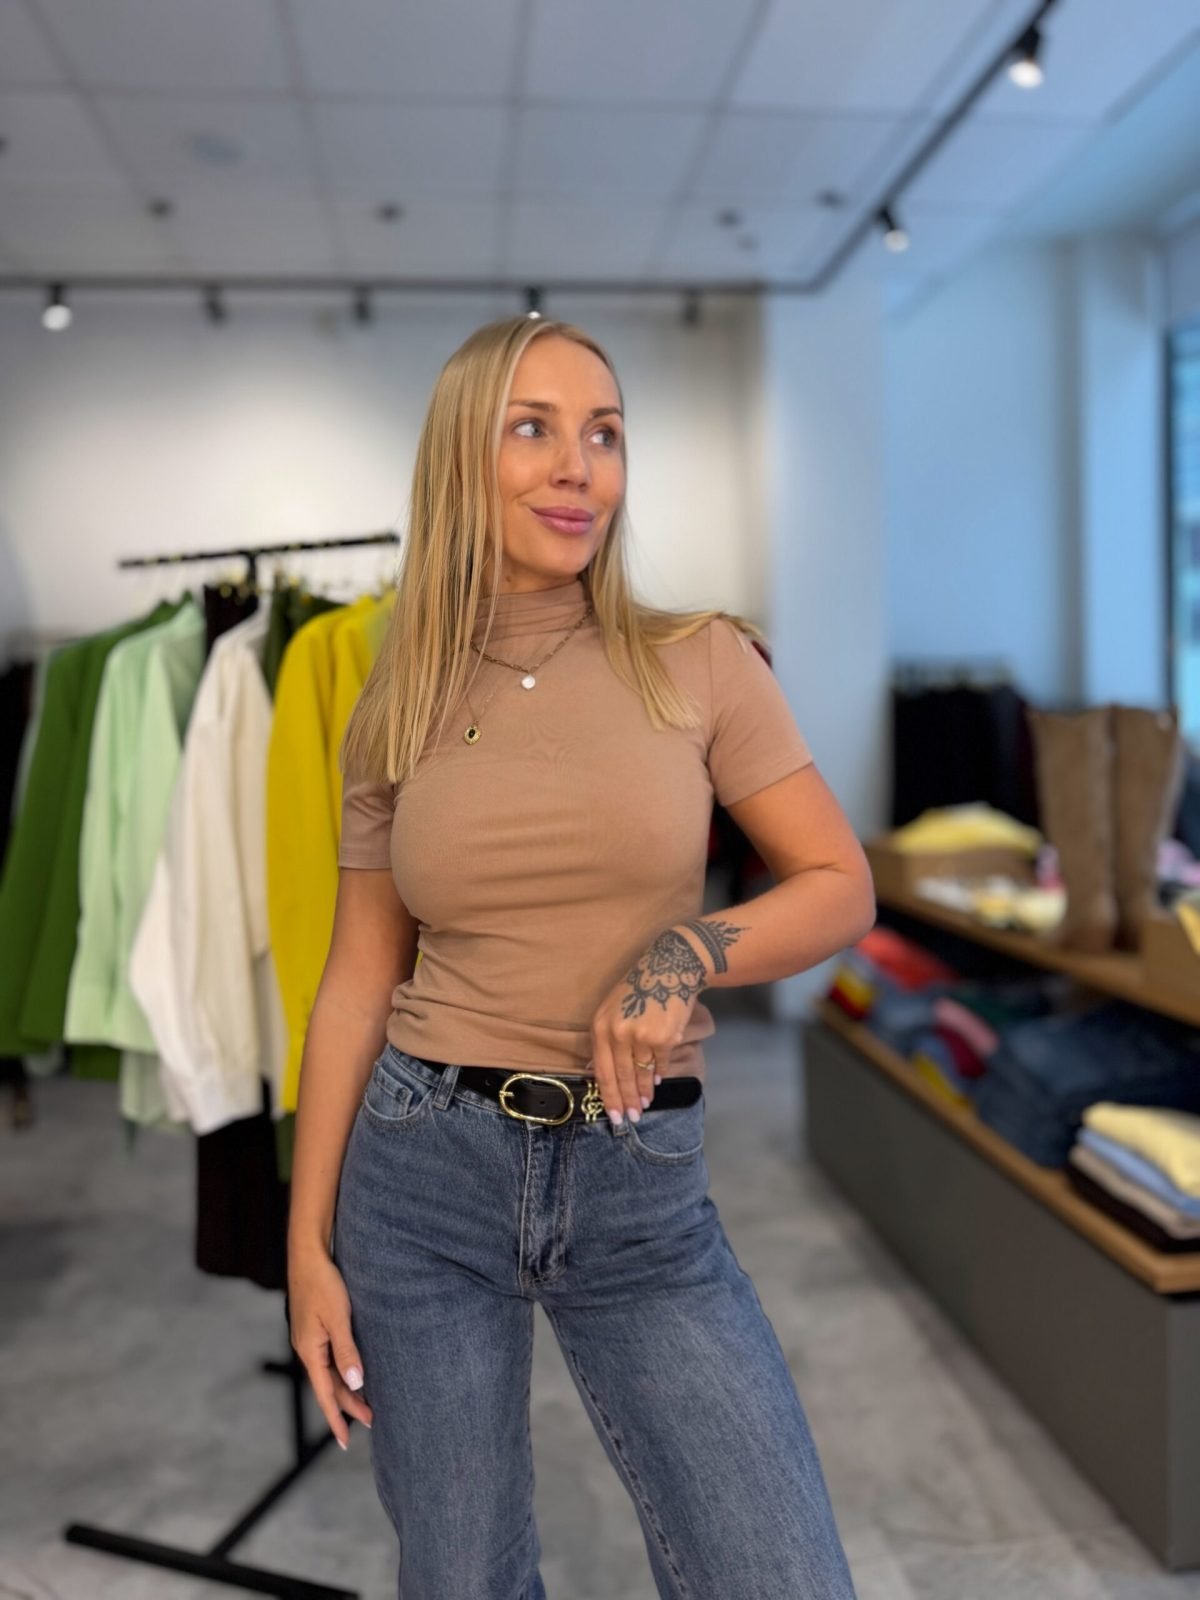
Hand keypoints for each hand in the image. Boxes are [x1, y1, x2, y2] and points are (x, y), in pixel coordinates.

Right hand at [288, 1246, 373, 1448]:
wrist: (309, 1253)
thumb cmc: (323, 1282)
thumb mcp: (338, 1317)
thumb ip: (347, 1351)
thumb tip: (355, 1383)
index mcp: (310, 1351)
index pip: (325, 1394)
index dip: (337, 1418)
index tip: (346, 1442)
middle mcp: (308, 1348)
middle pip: (329, 1385)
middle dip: (349, 1404)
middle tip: (372, 1419)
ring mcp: (311, 1337)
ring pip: (329, 1371)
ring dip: (346, 1387)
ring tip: (367, 1401)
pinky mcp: (315, 1326)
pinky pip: (329, 1357)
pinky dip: (342, 1369)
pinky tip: (353, 1370)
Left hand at [587, 925, 712, 1123]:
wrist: (669, 968)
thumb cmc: (637, 989)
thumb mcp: (611, 1010)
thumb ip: (604, 1039)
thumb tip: (594, 1071)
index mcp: (600, 1027)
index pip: (602, 1070)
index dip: (608, 1095)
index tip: (613, 1115)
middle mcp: (618, 1033)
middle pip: (622, 1076)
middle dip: (627, 1100)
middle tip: (632, 1118)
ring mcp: (641, 1036)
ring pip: (642, 1073)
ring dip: (644, 1091)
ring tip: (645, 1104)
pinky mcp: (664, 1037)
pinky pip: (661, 1063)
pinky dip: (659, 1073)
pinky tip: (657, 1081)